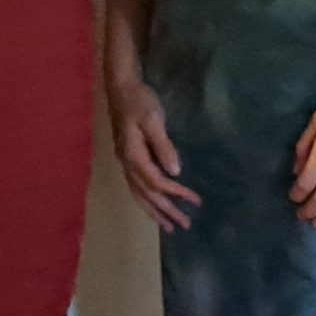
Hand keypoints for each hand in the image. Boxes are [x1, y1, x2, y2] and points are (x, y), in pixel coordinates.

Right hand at [107, 72, 199, 231]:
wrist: (121, 88)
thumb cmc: (139, 101)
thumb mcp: (154, 119)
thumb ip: (163, 146)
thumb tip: (175, 172)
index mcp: (133, 155)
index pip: (156, 182)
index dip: (175, 193)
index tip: (194, 200)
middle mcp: (126, 163)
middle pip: (147, 194)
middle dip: (166, 211)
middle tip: (184, 225)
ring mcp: (124, 162)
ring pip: (139, 193)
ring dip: (154, 210)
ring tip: (168, 226)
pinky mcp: (127, 158)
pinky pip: (136, 186)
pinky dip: (146, 200)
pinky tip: (154, 205)